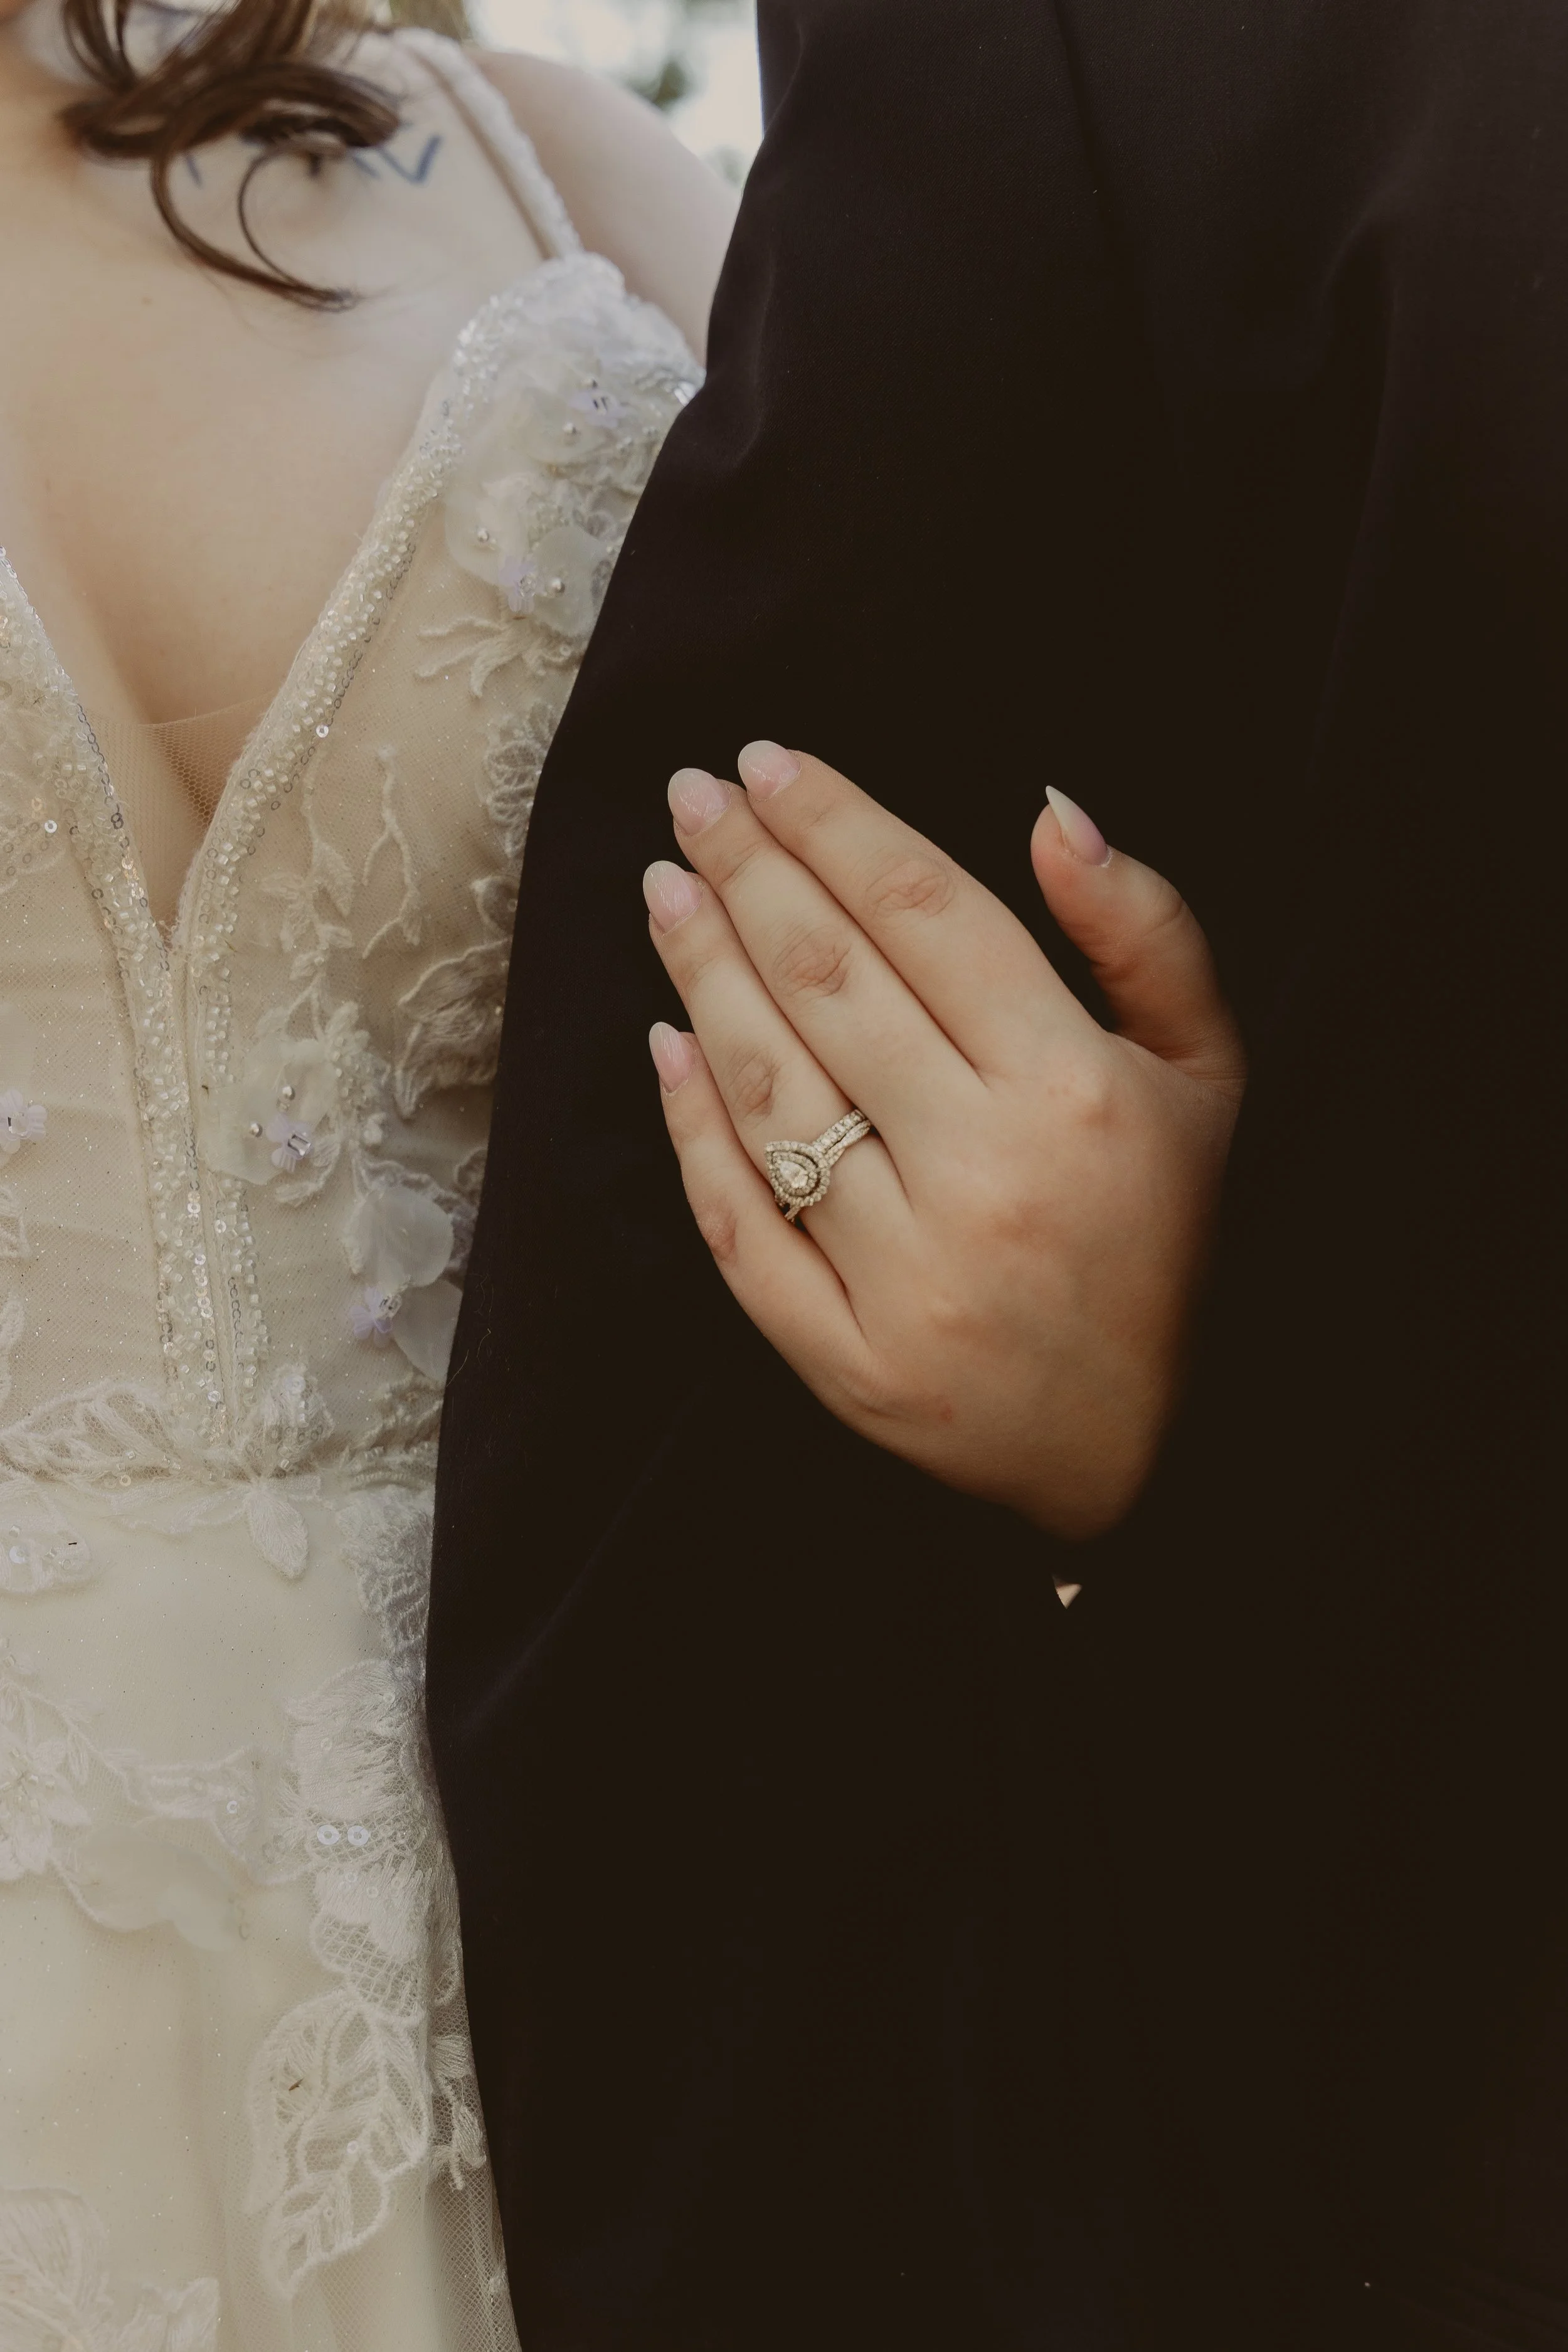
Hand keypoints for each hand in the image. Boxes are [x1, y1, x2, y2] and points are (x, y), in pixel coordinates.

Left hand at [643, 744, 1244, 1540]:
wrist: (1154, 1454)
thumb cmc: (1174, 1241)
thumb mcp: (1208, 1077)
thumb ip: (1144, 934)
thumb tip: (1049, 808)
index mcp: (1072, 1090)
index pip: (925, 911)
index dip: (837, 824)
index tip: (769, 763)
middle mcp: (981, 1174)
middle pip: (830, 980)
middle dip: (748, 871)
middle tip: (690, 796)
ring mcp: (904, 1274)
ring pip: (770, 1088)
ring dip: (703, 973)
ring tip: (665, 890)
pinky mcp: (844, 1358)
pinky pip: (738, 1223)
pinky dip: (692, 1128)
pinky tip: (664, 1043)